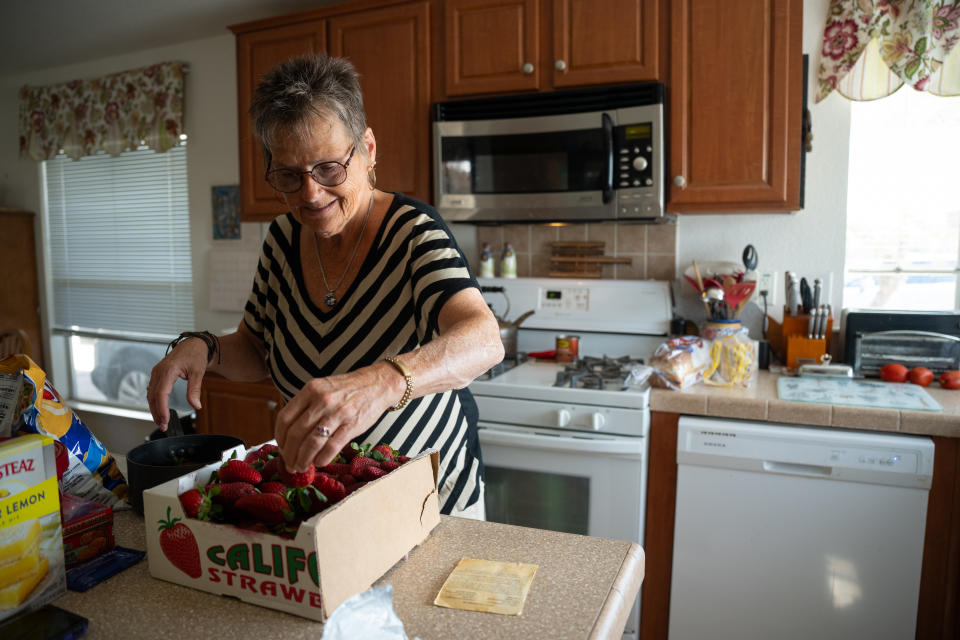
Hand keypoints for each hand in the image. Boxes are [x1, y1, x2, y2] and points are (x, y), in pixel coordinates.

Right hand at [146, 338, 207, 429]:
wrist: (194, 345)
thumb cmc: (195, 355)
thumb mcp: (198, 373)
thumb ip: (195, 390)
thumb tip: (196, 405)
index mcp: (168, 370)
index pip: (161, 394)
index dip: (161, 409)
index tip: (165, 420)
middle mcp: (159, 371)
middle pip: (153, 396)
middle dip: (157, 413)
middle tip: (163, 426)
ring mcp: (156, 373)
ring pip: (150, 394)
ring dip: (154, 409)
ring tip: (161, 421)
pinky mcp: (158, 374)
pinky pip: (153, 390)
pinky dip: (155, 402)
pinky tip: (159, 410)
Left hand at [274, 364, 400, 471]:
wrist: (378, 384)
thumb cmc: (348, 389)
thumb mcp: (323, 388)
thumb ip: (306, 406)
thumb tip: (290, 434)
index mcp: (311, 390)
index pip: (285, 418)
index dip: (279, 437)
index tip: (282, 448)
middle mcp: (322, 400)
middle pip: (296, 434)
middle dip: (289, 454)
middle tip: (289, 464)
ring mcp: (338, 413)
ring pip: (311, 443)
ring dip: (303, 460)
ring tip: (301, 467)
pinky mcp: (352, 425)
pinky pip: (331, 447)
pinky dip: (322, 459)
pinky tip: (319, 462)